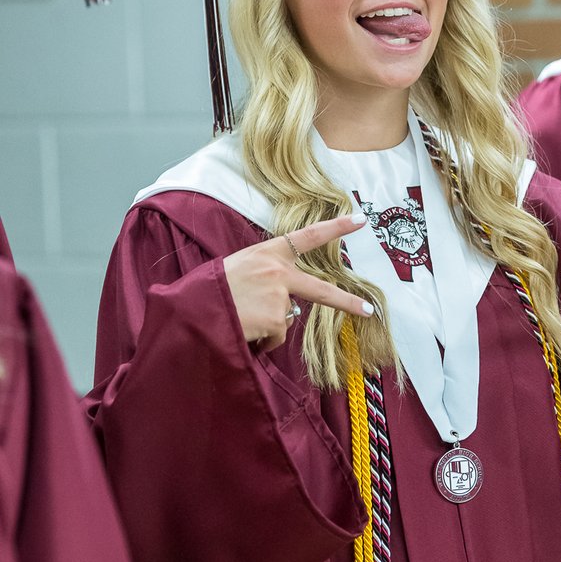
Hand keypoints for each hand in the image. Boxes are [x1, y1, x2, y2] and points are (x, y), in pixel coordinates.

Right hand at [223, 213, 373, 348]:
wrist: (191, 309)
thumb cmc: (210, 290)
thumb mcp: (238, 268)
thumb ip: (265, 275)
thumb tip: (288, 303)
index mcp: (268, 253)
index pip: (308, 236)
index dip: (336, 228)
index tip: (360, 220)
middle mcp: (278, 271)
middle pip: (322, 290)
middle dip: (348, 302)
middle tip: (369, 310)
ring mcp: (279, 295)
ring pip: (286, 319)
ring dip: (268, 326)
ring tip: (242, 318)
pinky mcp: (276, 318)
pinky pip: (276, 336)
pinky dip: (263, 340)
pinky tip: (244, 330)